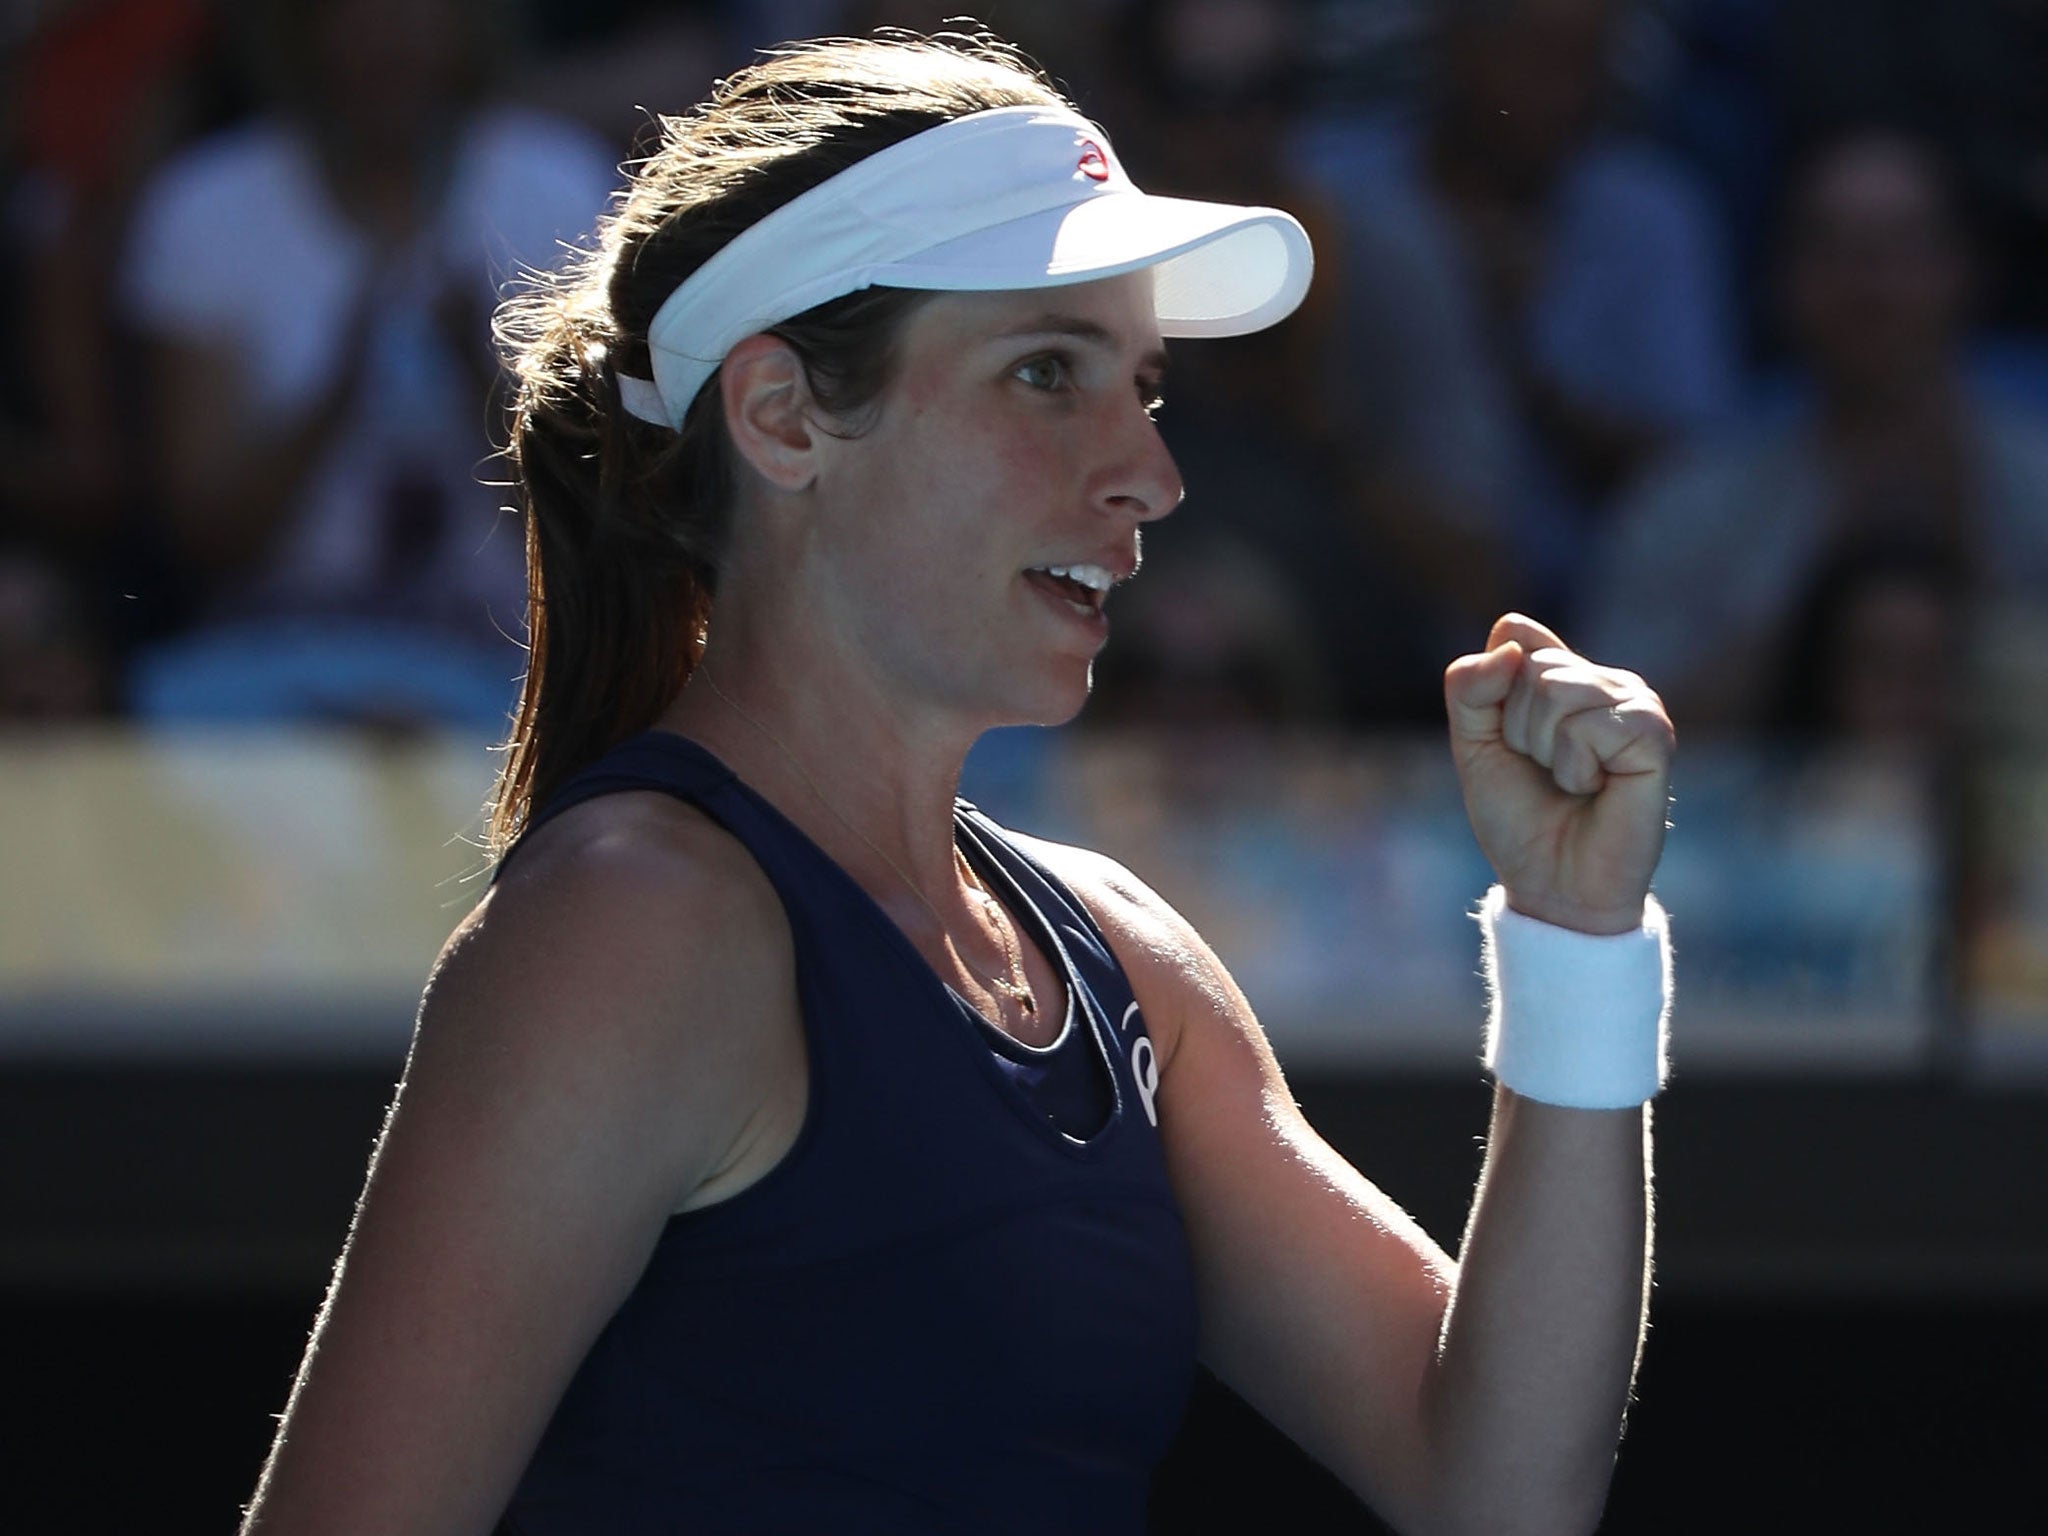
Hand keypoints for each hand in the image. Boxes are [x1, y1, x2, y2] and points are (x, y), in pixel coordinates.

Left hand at [1444, 614, 1673, 933]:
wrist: (1552, 884)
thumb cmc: (1519, 815)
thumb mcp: (1473, 744)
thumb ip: (1469, 687)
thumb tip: (1511, 646)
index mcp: (1567, 672)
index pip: (1512, 636)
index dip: (1492, 695)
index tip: (1509, 742)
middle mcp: (1606, 680)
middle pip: (1532, 665)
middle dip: (1518, 729)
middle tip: (1544, 771)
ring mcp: (1637, 704)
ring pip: (1558, 690)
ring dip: (1545, 749)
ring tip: (1571, 781)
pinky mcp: (1656, 736)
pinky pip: (1589, 725)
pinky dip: (1575, 766)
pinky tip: (1595, 788)